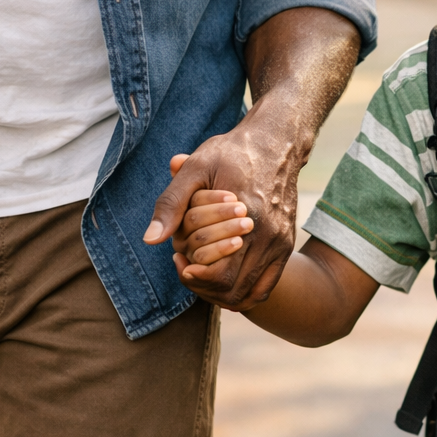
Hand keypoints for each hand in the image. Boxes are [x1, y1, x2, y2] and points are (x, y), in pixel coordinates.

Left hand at [143, 93, 301, 309]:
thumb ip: (172, 204)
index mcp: (247, 218)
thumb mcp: (196, 168)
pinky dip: (245, 293)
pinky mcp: (286, 244)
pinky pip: (266, 286)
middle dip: (203, 287)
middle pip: (233, 289)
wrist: (275, 142)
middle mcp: (268, 236)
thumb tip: (150, 239)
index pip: (219, 273)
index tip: (179, 260)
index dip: (194, 276)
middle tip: (187, 269)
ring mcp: (280, 243)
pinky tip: (224, 278)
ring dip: (221, 293)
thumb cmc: (231, 153)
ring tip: (202, 274)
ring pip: (249, 294)